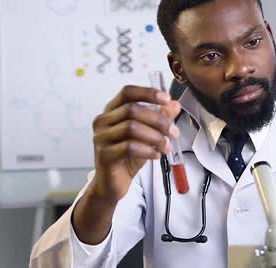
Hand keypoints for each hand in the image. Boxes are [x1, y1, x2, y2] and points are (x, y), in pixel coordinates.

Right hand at [90, 85, 181, 202]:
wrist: (112, 183)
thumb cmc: (127, 156)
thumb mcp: (148, 135)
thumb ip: (160, 118)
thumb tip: (174, 105)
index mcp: (112, 111)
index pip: (127, 92)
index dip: (148, 93)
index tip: (166, 99)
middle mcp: (103, 121)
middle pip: (132, 110)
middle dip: (158, 120)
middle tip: (173, 131)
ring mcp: (101, 138)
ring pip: (131, 128)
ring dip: (155, 136)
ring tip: (166, 146)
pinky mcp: (104, 155)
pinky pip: (128, 147)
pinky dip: (147, 150)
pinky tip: (155, 155)